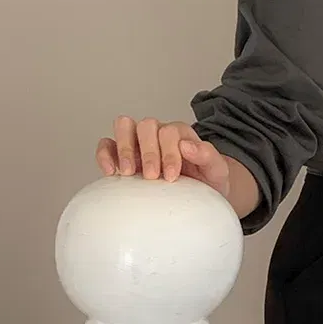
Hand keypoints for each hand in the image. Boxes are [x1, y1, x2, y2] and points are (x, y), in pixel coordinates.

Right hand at [97, 117, 230, 198]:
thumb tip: (188, 145)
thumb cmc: (206, 183)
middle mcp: (157, 134)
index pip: (170, 132)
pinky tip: (110, 172)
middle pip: (146, 125)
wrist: (198, 198)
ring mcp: (138, 143)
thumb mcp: (217, 172)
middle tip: (151, 176)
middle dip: (148, 151)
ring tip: (127, 173)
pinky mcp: (121, 155)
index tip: (172, 177)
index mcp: (180, 135)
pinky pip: (107, 145)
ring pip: (124, 127)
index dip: (169, 153)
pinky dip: (105, 155)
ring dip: (124, 148)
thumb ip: (208, 156)